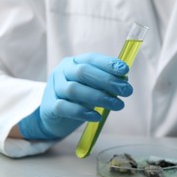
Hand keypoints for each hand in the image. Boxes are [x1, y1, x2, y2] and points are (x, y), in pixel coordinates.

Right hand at [18, 53, 132, 139]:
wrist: (55, 117)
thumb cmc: (79, 99)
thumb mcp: (93, 87)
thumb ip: (106, 83)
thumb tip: (124, 80)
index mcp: (73, 63)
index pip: (91, 59)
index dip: (108, 63)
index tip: (125, 70)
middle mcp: (62, 72)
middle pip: (83, 72)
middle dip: (107, 81)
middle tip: (127, 91)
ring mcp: (54, 88)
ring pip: (74, 89)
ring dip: (99, 97)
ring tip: (118, 105)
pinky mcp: (49, 106)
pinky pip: (65, 107)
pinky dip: (82, 112)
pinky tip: (97, 116)